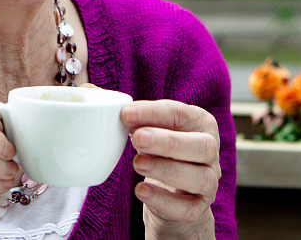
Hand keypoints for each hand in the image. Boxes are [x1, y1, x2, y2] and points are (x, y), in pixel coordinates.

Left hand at [121, 100, 219, 237]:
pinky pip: (188, 208)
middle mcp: (211, 150)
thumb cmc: (158, 151)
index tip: (125, 114)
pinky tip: (141, 191)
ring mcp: (209, 181)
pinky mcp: (199, 208)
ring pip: (200, 177)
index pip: (180, 113)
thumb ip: (123, 110)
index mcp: (200, 122)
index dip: (153, 113)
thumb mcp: (147, 128)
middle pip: (201, 145)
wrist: (171, 195)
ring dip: (167, 169)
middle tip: (136, 139)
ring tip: (137, 164)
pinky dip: (164, 200)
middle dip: (167, 141)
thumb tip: (88, 90)